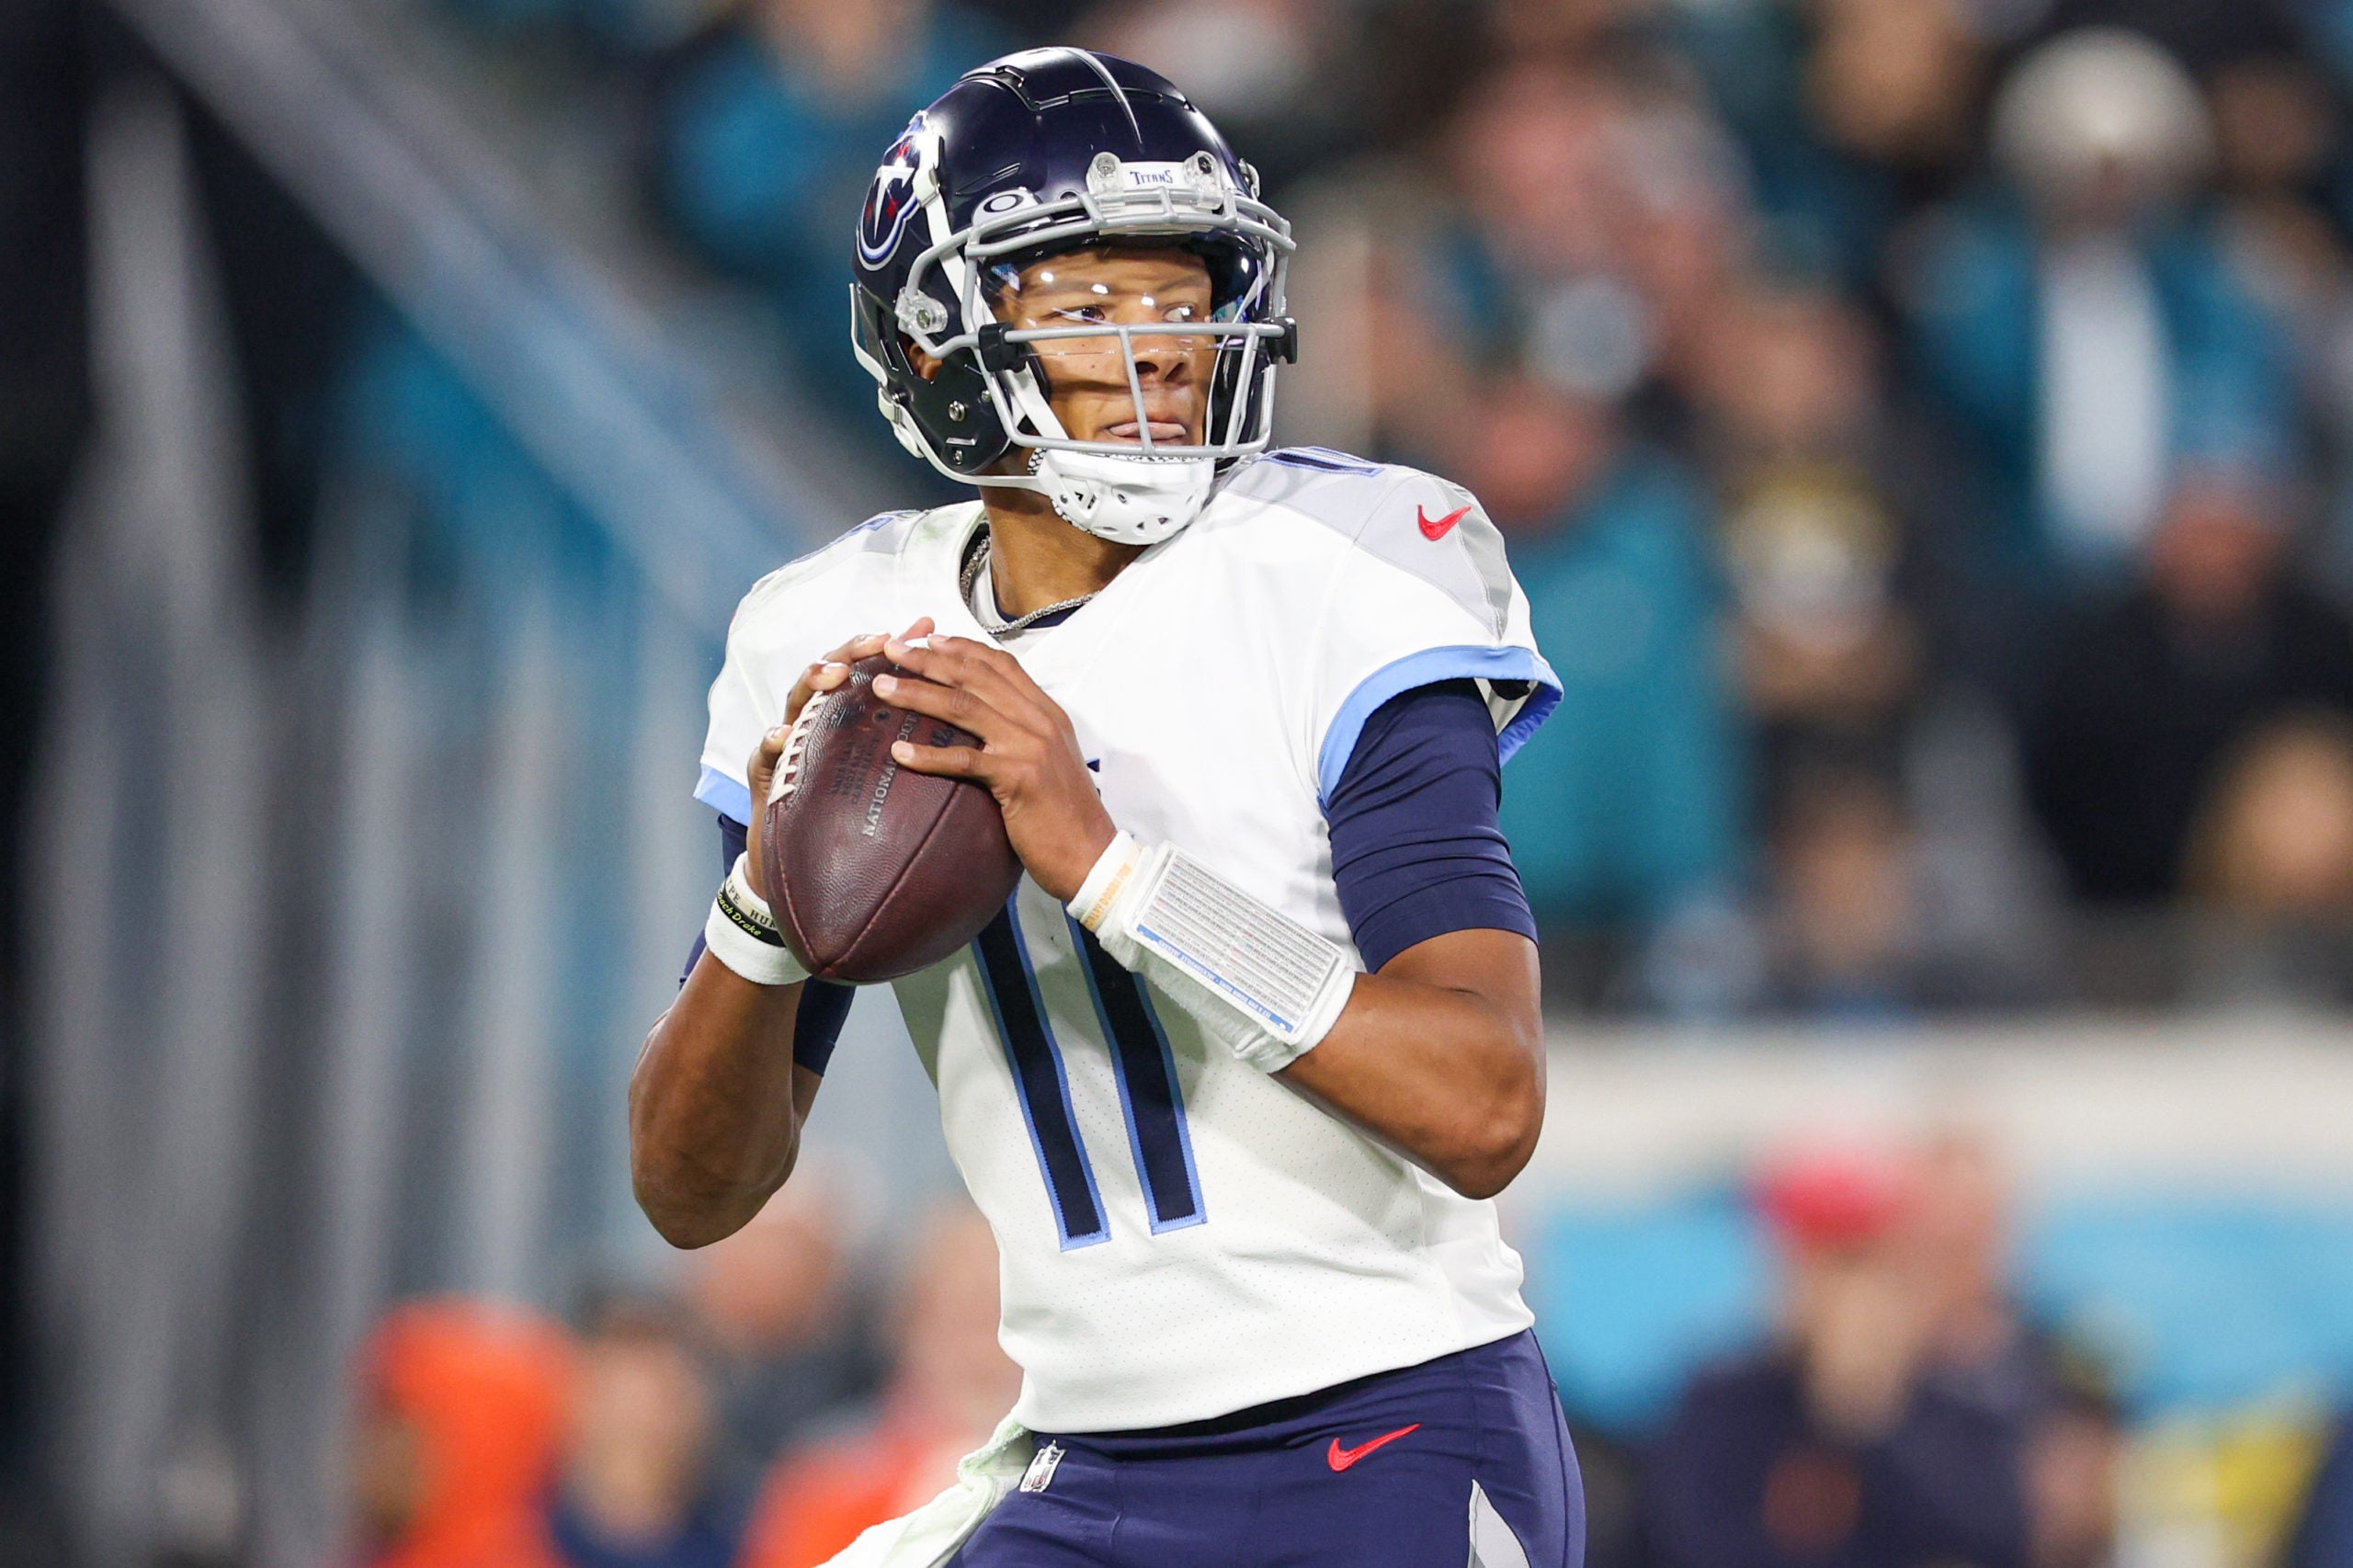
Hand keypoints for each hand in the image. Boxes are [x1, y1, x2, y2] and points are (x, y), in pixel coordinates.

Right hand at [743, 620, 933, 901]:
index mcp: (847, 713)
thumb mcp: (884, 767)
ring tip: (833, 675)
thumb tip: (966, 718)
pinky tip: (783, 735)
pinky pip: (764, 752)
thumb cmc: (850, 804)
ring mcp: (790, 740)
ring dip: (812, 681)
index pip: (869, 668)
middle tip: (877, 642)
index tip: (920, 629)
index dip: (893, 646)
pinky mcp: (766, 771)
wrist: (805, 857)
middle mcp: (817, 717)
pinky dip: (772, 740)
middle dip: (852, 651)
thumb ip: (916, 737)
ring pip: (795, 700)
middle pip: (831, 670)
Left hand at [873, 634, 1115, 901]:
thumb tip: (984, 730)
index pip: (1000, 664)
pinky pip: (965, 760)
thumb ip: (1022, 736)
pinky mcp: (1019, 778)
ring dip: (917, 693)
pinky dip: (928, 756)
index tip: (927, 638)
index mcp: (1047, 712)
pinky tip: (899, 754)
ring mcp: (1030, 747)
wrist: (1092, 854)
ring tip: (883, 687)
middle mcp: (1039, 720)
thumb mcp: (1048, 761)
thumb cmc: (1065, 815)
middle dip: (928, 658)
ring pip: (963, 707)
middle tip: (893, 649)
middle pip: (975, 675)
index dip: (961, 647)